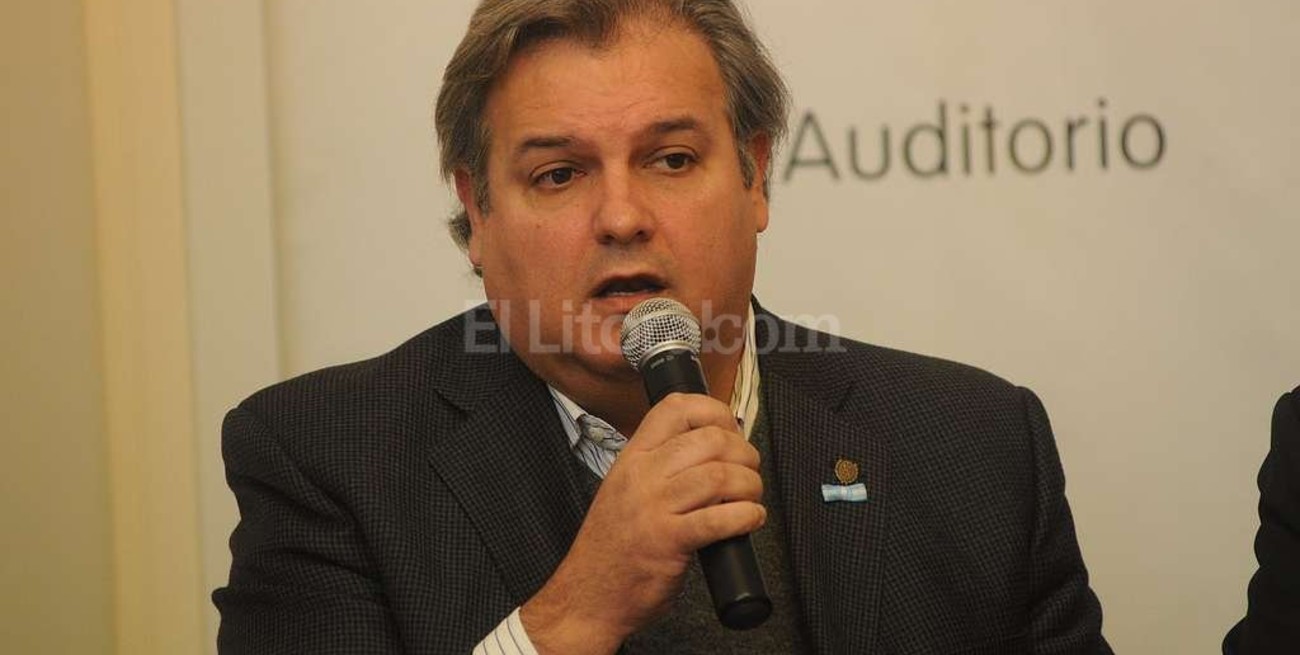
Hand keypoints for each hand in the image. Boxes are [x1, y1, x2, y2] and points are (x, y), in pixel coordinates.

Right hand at [520, 393, 765, 654]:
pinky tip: (750, 520)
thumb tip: (714, 450)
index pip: (675, 408)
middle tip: (749, 471)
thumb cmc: (613, 548)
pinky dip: (746, 516)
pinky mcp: (667, 542)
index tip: (731, 431)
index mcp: (631, 458)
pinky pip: (718, 518)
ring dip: (749, 485)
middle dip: (743, 453)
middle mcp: (641, 476)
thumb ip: (660, 468)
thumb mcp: (625, 490)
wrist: (587, 596)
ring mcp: (653, 508)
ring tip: (751, 497)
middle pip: (708, 440)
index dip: (714, 412)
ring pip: (718, 475)